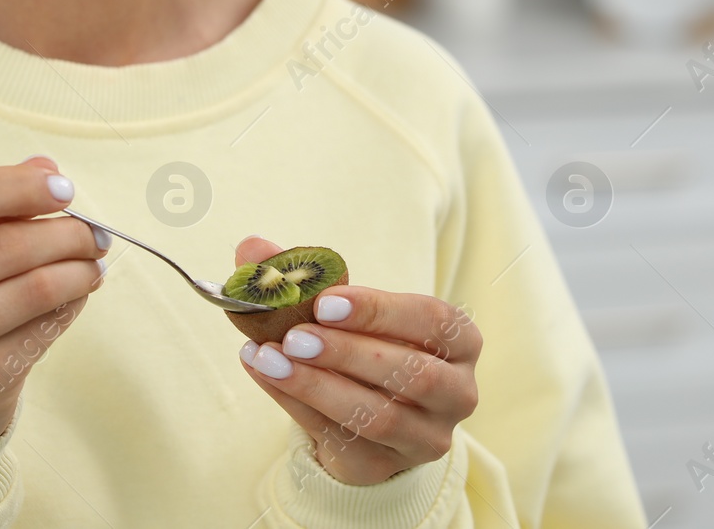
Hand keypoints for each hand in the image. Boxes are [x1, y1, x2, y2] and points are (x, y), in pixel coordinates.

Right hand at [0, 156, 108, 447]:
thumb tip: (44, 167)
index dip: (16, 185)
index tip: (63, 188)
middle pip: (5, 245)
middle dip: (66, 233)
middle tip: (95, 233)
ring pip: (34, 288)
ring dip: (79, 269)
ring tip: (93, 262)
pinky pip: (43, 328)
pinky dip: (71, 304)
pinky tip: (78, 294)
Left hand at [234, 236, 480, 484]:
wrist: (367, 413)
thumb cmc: (367, 344)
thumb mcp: (352, 308)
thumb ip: (309, 275)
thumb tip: (252, 247)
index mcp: (461, 342)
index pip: (433, 321)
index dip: (380, 311)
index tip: (326, 302)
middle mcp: (457, 394)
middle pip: (411, 374)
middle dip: (347, 352)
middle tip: (295, 335)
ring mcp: (425, 438)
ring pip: (377, 416)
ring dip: (316, 385)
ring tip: (268, 357)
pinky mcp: (385, 467)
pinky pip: (340, 438)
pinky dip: (295, 404)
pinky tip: (263, 374)